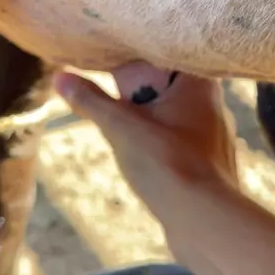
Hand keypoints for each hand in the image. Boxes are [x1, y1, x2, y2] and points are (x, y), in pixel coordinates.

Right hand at [54, 62, 238, 228]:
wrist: (206, 222)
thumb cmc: (167, 164)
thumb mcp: (121, 127)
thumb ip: (91, 100)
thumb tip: (59, 77)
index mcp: (198, 82)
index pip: (164, 52)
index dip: (135, 52)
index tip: (109, 51)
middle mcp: (213, 103)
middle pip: (167, 83)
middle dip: (137, 87)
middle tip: (106, 84)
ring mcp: (214, 135)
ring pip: (172, 114)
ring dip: (147, 116)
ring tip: (121, 119)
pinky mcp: (210, 162)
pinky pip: (178, 139)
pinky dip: (158, 139)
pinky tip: (143, 152)